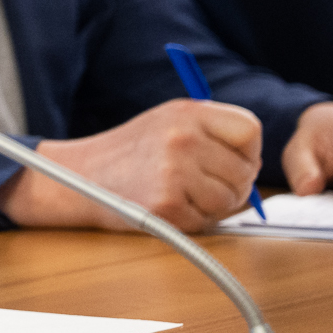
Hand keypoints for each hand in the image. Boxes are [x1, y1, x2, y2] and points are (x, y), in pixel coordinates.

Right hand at [0, 98, 260, 231]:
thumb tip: (253, 165)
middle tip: (199, 183)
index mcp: (187, 112)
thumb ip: (211, 132)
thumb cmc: (129, 152)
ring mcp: (174, 172)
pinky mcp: (167, 205)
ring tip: (181, 194)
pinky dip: (192, 220)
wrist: (79, 175)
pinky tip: (167, 206)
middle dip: (231, 185)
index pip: (250, 130)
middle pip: (245, 171)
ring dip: (213, 205)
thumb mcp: (167, 122)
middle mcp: (183, 138)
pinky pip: (207, 220)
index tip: (229, 160)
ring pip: (230, 200)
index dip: (246, 151)